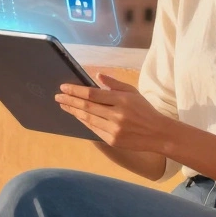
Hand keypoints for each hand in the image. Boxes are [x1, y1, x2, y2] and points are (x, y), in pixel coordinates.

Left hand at [55, 73, 174, 151]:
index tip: (63, 87)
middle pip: (87, 106)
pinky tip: (77, 116)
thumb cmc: (144, 110)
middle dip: (69, 101)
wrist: (158, 133)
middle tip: (57, 97)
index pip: (93, 94)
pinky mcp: (112, 140)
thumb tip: (97, 75)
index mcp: (122, 100)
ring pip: (88, 119)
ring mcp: (114, 130)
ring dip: (73, 112)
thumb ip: (114, 84)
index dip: (76, 91)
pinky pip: (93, 129)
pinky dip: (84, 122)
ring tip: (63, 106)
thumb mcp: (132, 92)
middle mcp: (117, 115)